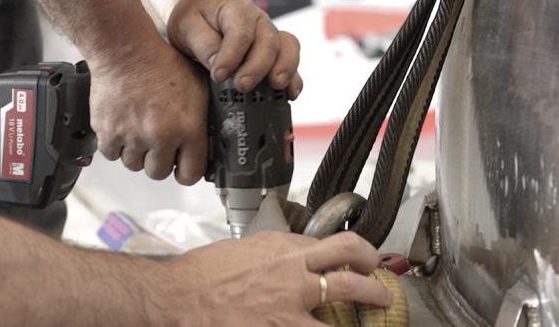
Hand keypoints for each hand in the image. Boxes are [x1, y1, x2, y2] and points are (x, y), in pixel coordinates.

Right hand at [90, 39, 209, 183]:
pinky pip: (111, 154)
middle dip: (160, 161)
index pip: (190, 174)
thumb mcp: (199, 88)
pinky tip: (123, 128)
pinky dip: (116, 145)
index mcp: (188, 128)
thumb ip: (205, 120)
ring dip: (137, 153)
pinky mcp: (107, 132)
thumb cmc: (162, 64)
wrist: (126, 51)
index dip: (186, 172)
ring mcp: (132, 136)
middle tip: (159, 144)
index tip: (182, 166)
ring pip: (134, 165)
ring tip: (140, 131)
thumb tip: (210, 146)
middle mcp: (160, 136)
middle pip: (159, 173)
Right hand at [165, 232, 392, 325]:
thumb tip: (298, 254)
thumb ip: (278, 251)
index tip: (366, 260)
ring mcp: (289, 308)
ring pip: (344, 305)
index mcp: (284, 251)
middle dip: (375, 283)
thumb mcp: (246, 248)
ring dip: (364, 309)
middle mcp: (293, 275)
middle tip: (382, 291)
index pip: (338, 244)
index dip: (360, 253)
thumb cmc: (202, 275)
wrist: (176, 298)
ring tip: (371, 313)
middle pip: (352, 270)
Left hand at [168, 0, 303, 97]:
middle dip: (257, 66)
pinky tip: (290, 94)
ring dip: (284, 68)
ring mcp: (271, 36)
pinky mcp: (276, 53)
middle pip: (268, 41)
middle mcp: (259, 21)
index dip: (232, 55)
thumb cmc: (194, 21)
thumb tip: (217, 66)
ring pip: (288, 48)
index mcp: (237, 9)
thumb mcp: (186, 25)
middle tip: (242, 86)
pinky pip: (292, 62)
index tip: (218, 75)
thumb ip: (202, 43)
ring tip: (276, 85)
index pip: (240, 31)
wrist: (202, 19)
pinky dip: (294, 78)